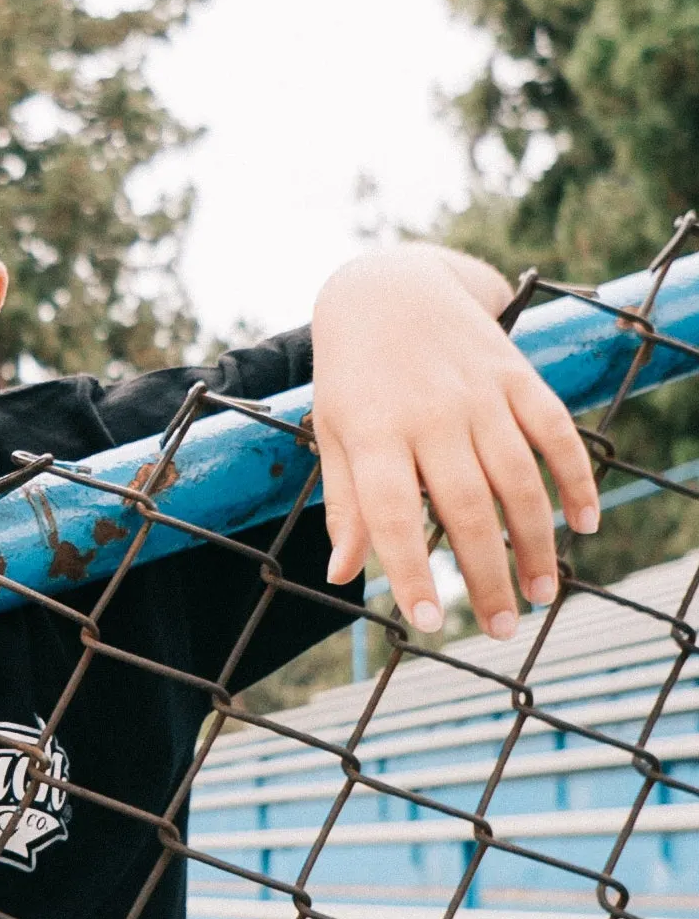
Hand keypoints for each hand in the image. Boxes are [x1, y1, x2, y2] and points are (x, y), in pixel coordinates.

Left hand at [312, 248, 600, 639]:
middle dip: (486, 576)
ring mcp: (478, 393)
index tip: (428, 623)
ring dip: (536, 542)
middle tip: (502, 629)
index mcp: (374, 432)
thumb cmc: (353, 375)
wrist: (388, 289)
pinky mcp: (515, 375)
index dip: (408, 570)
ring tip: (542, 594)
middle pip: (466, 507)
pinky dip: (575, 478)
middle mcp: (430, 414)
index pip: (390, 514)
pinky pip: (556, 432)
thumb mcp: (333, 433)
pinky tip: (586, 524)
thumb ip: (345, 503)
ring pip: (518, 479)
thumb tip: (341, 575)